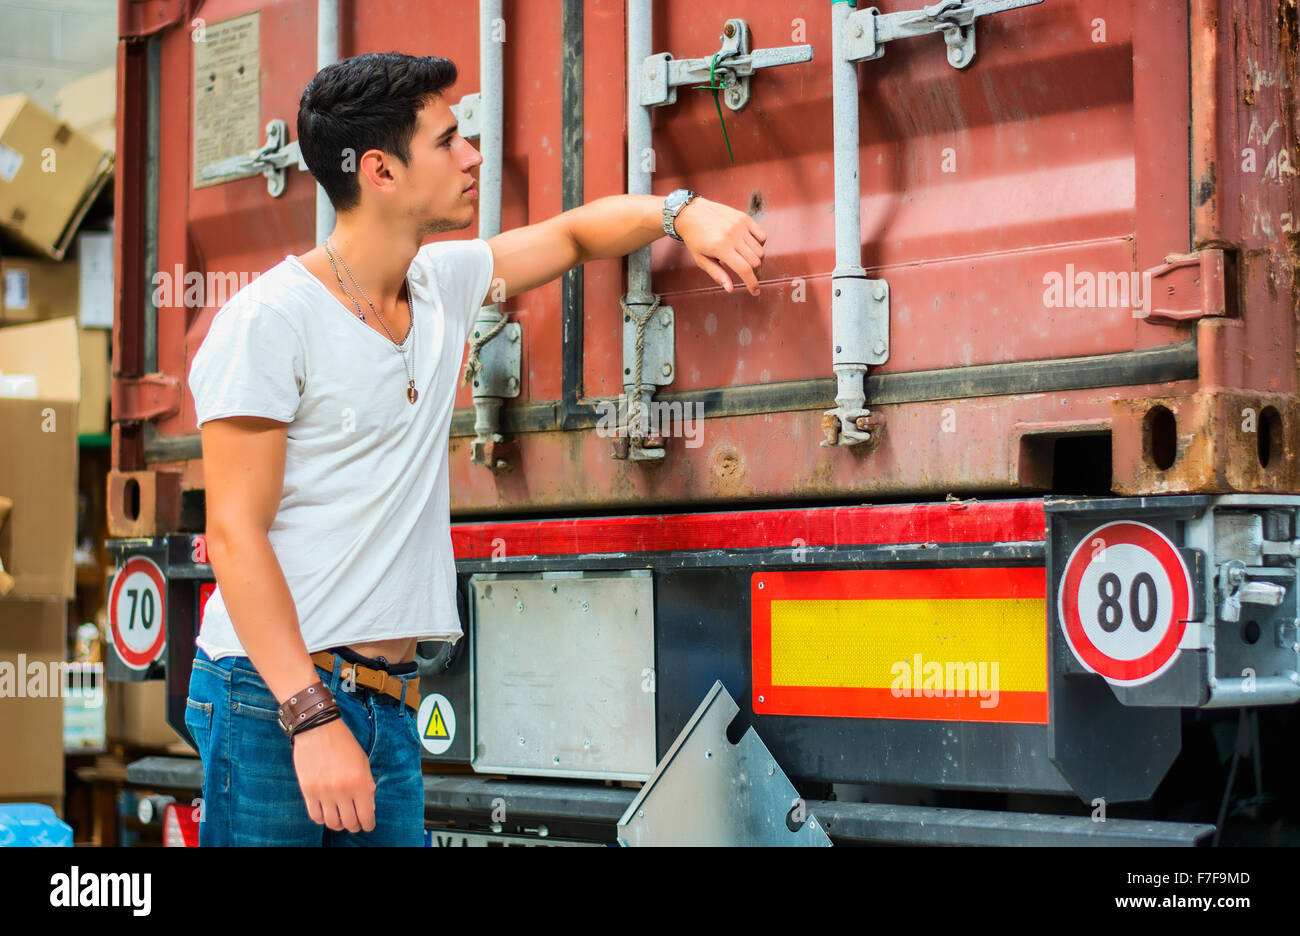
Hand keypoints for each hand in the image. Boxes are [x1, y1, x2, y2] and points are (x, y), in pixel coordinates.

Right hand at [292, 717, 376, 832]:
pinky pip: (315, 816)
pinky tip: (327, 813)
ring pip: (332, 823)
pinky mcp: (308, 791)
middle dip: (354, 826)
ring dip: (338, 824)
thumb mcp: (363, 761)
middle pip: (350, 823)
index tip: (368, 825)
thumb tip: (369, 807)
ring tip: (341, 818)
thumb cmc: (344, 743)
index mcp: (360, 782)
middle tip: (355, 823)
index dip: (368, 825)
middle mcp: (342, 790)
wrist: (318, 729)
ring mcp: (324, 792)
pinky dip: (322, 819)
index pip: (366, 816)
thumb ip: (367, 785)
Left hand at [673, 197, 766, 295]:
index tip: (755, 291)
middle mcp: (733, 235)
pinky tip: (751, 249)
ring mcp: (740, 225)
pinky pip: (761, 235)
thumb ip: (717, 274)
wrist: (691, 212)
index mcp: (721, 248)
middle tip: (753, 279)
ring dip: (758, 262)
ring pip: (760, 250)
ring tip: (750, 266)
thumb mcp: (701, 260)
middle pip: (755, 261)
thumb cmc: (694, 238)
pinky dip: (760, 245)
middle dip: (757, 274)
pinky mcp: (744, 218)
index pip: (745, 270)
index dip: (752, 283)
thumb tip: (730, 289)